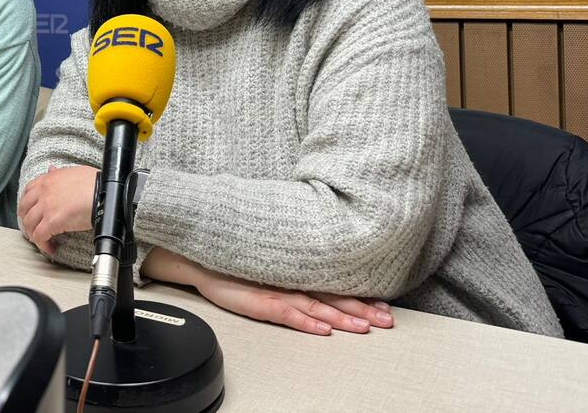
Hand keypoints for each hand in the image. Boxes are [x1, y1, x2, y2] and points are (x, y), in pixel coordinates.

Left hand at [18, 165, 97, 254]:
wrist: (103, 193)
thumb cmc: (95, 183)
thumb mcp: (74, 171)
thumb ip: (59, 173)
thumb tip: (51, 170)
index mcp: (48, 179)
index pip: (28, 190)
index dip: (27, 203)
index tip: (30, 211)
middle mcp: (43, 191)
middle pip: (24, 208)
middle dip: (26, 219)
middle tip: (32, 228)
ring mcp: (46, 206)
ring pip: (28, 224)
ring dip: (33, 234)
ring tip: (42, 240)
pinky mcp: (52, 221)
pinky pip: (39, 236)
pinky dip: (42, 244)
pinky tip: (50, 247)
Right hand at [194, 267, 393, 334]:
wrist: (201, 257)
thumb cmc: (235, 261)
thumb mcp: (270, 264)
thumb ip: (295, 270)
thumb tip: (322, 278)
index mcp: (297, 272)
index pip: (336, 286)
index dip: (361, 296)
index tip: (386, 305)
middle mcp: (292, 280)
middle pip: (333, 297)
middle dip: (362, 310)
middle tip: (387, 320)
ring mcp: (276, 291)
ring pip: (316, 305)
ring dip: (342, 318)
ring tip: (364, 328)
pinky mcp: (258, 301)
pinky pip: (286, 313)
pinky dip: (306, 321)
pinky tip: (323, 329)